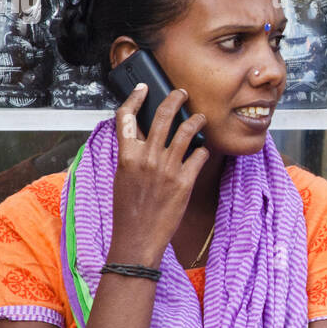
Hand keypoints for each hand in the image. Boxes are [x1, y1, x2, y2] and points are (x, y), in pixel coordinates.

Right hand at [107, 83, 208, 267]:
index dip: (135, 98)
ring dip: (197, 120)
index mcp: (126, 156)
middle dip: (175, 98)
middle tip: (182, 93)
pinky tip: (204, 150)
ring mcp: (167, 168)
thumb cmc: (128, 211)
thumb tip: (143, 137)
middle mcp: (147, 158)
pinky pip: (200, 155)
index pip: (126, 117)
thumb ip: (131, 155)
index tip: (144, 89)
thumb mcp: (122, 177)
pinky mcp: (184, 181)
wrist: (137, 238)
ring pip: (187, 131)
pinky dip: (203, 150)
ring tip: (201, 118)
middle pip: (163, 116)